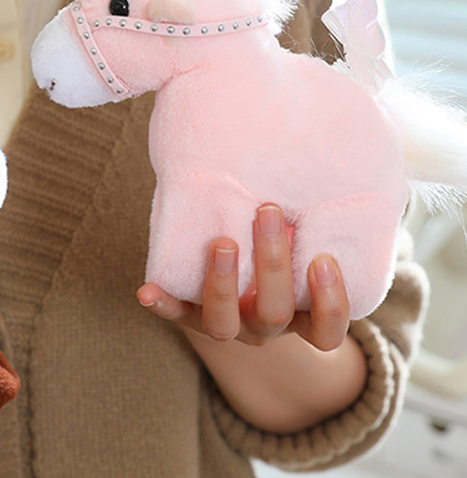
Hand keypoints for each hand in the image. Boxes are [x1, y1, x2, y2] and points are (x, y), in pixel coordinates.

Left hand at [137, 204, 349, 350]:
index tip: (323, 260)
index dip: (330, 303)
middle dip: (272, 264)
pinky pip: (175, 315)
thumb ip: (314, 218)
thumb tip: (326, 147)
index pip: (326, 331)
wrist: (238, 278)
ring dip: (223, 284)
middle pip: (274, 313)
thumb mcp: (306, 239)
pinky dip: (161, 303)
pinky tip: (146, 290)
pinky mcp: (190, 316)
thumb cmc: (284, 246)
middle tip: (266, 211)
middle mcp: (265, 327)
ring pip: (224, 324)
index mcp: (301, 317)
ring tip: (221, 243)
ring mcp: (227, 325)